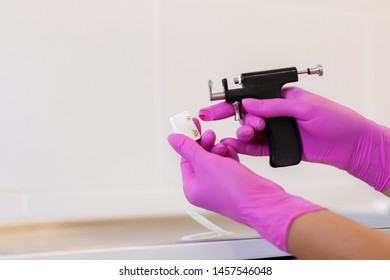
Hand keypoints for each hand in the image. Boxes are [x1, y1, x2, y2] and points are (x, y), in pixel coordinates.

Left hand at [168, 131, 322, 250]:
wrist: (262, 202)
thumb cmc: (233, 189)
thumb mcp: (205, 162)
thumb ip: (189, 148)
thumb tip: (173, 138)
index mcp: (192, 188)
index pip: (185, 159)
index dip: (188, 141)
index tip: (192, 125)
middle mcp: (204, 188)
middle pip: (200, 158)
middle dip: (206, 144)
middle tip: (209, 133)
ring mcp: (220, 185)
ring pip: (215, 159)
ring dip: (219, 149)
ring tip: (224, 147)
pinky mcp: (235, 181)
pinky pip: (228, 163)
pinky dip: (230, 155)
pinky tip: (232, 152)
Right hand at [199, 87, 389, 191]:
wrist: (349, 144)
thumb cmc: (335, 119)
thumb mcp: (304, 106)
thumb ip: (274, 106)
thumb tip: (249, 103)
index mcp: (280, 98)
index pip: (250, 98)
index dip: (230, 101)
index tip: (213, 107)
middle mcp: (275, 114)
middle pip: (244, 114)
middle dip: (226, 115)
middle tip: (210, 117)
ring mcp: (276, 131)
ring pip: (249, 131)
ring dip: (241, 131)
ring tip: (247, 131)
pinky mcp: (278, 146)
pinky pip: (256, 147)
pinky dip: (244, 146)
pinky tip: (236, 145)